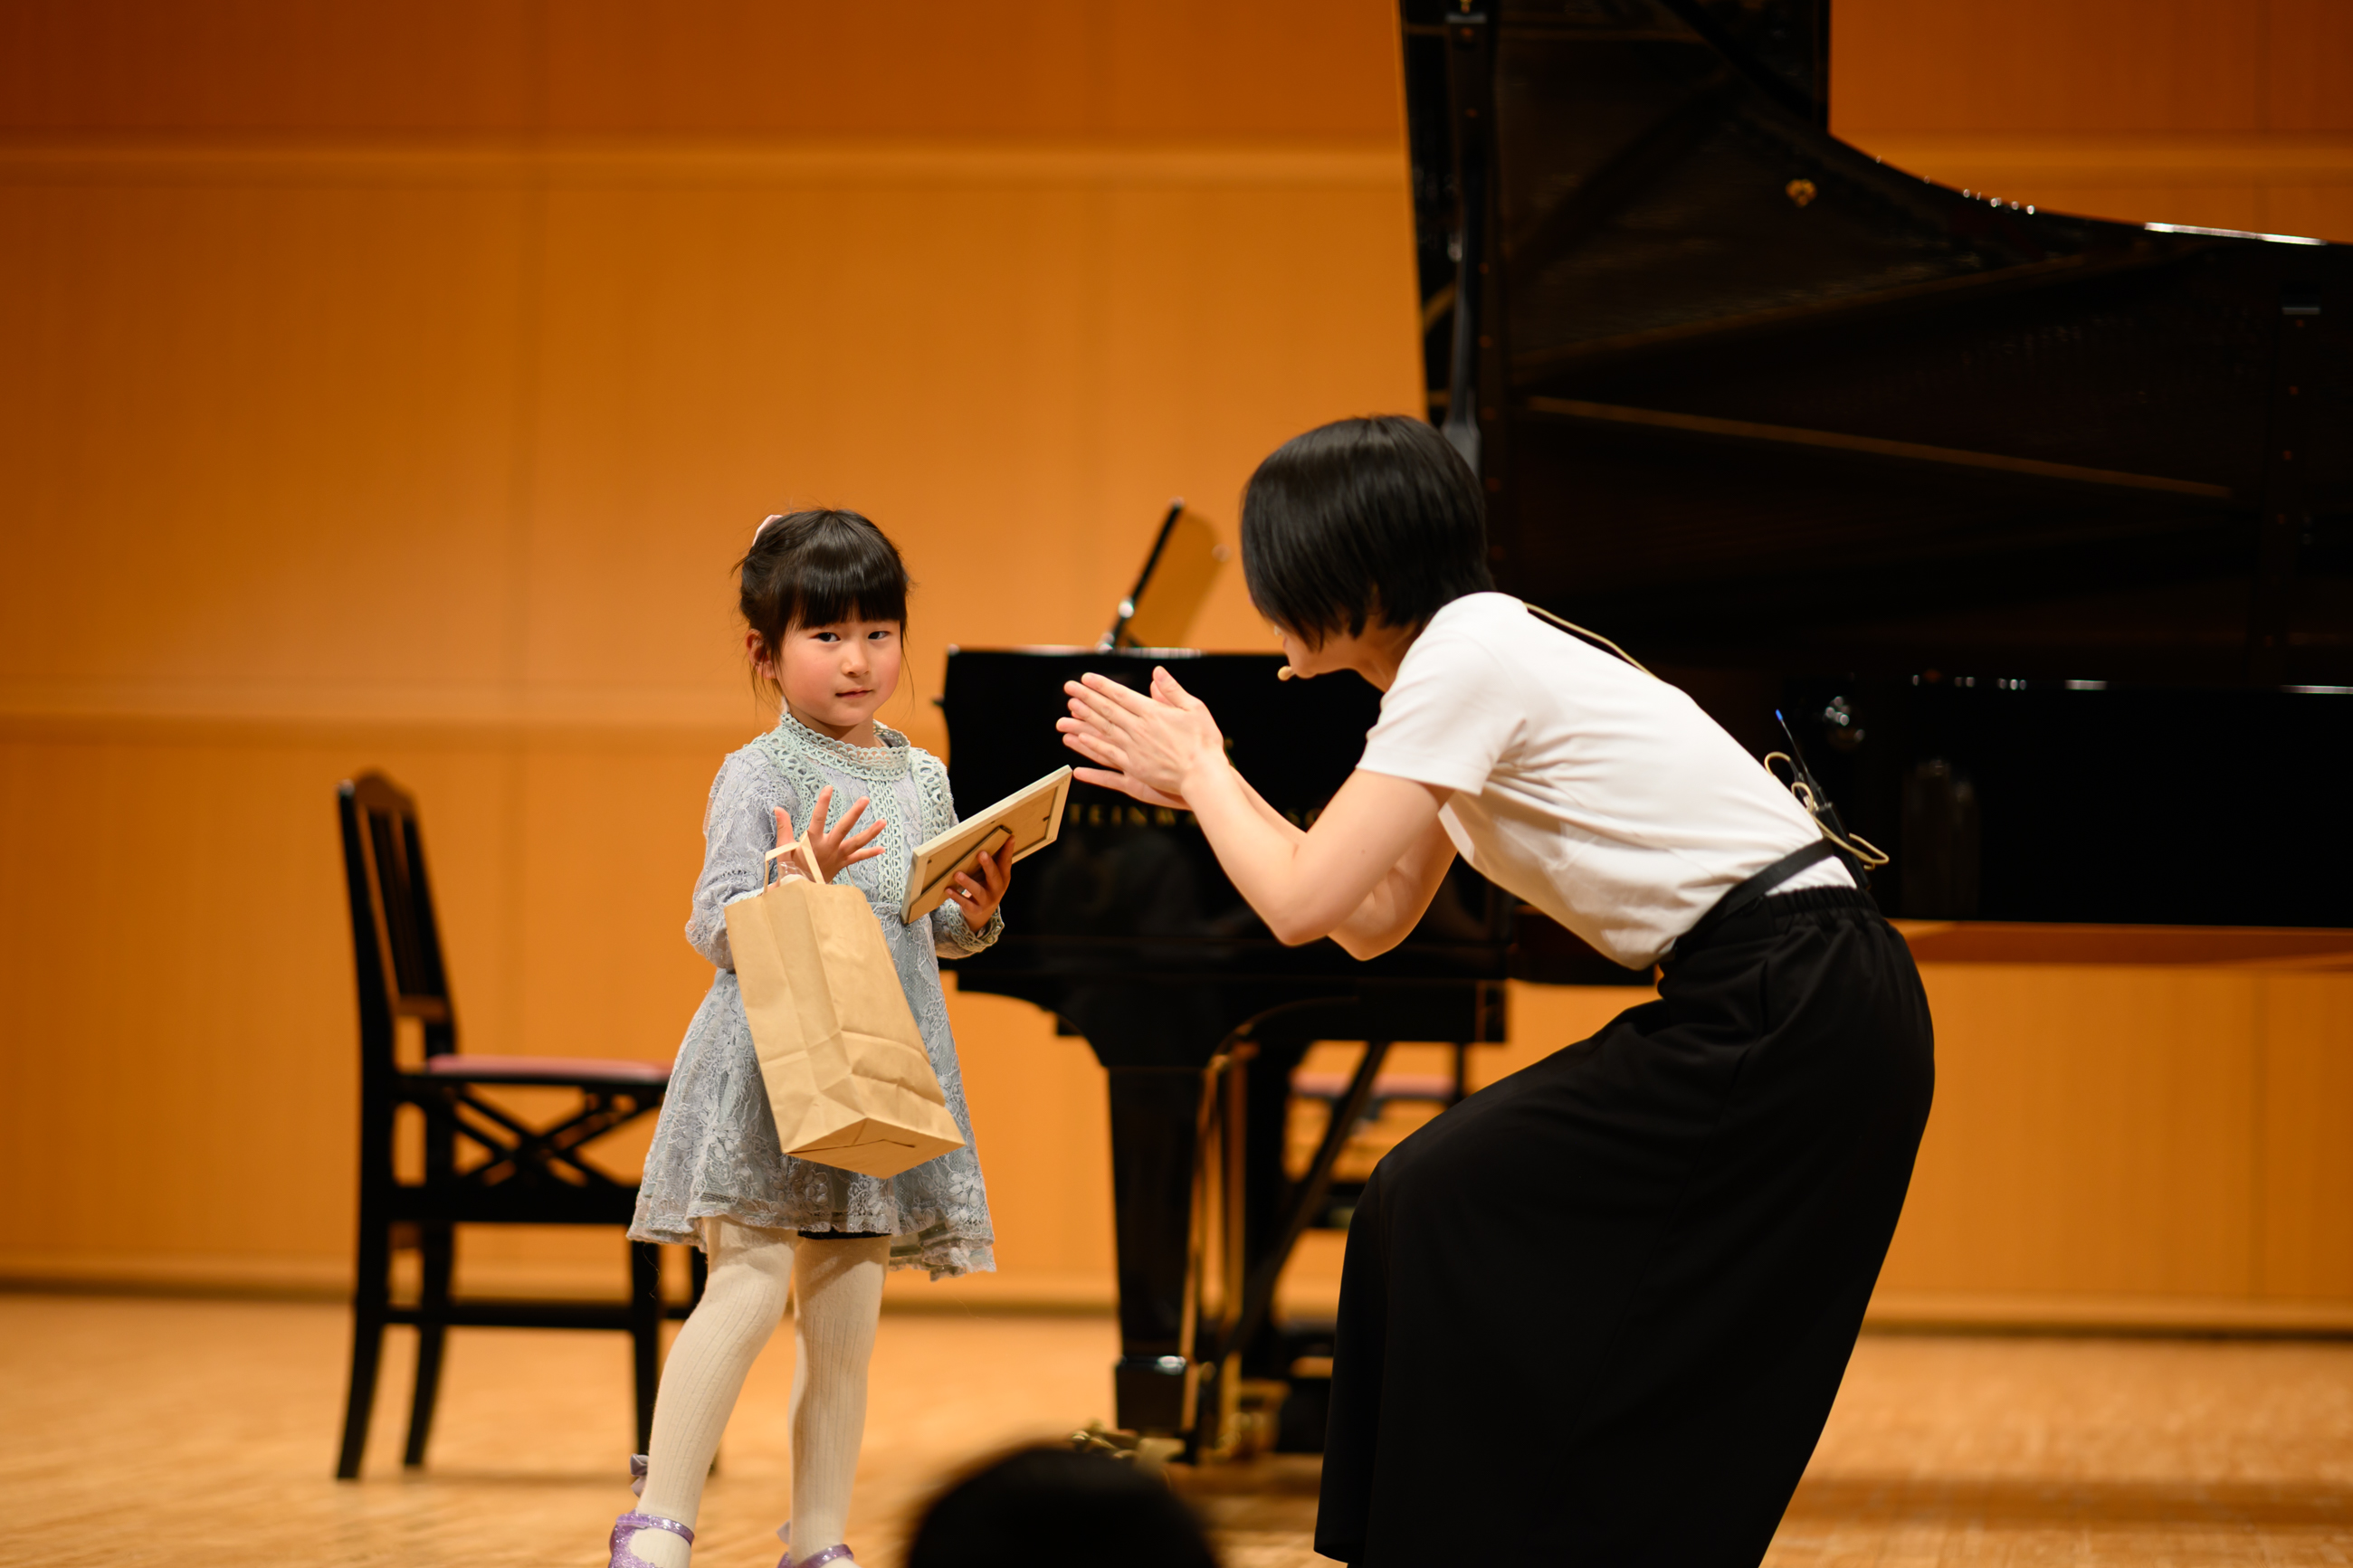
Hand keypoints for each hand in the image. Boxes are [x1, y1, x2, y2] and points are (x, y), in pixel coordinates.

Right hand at [773, 788, 885, 884]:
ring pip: (857, 843)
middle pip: (844, 828)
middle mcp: (828, 848)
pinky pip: (858, 858)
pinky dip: (870, 853)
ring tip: (883, 821)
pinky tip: (882, 848)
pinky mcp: (842, 864)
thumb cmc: (790, 867)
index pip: (818, 819)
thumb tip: (778, 808)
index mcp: (812, 842)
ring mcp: (837, 856)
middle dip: (855, 813)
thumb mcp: (784, 847)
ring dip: (870, 832)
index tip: (829, 788)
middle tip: (865, 800)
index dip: (823, 803)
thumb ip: (784, 827)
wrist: (800, 890)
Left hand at [946, 836, 1013, 927]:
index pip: (1006, 863)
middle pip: (994, 876)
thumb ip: (994, 862)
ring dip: (967, 882)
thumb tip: (997, 839)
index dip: (1008, 851)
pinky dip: (956, 896)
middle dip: (988, 865)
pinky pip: (965, 903)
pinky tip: (948, 889)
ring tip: (957, 874)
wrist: (981, 915)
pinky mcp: (975, 909)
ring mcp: (987, 901)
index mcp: (1003, 879)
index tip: (1009, 838)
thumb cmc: (986, 887)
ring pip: (978, 891)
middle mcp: (997, 889)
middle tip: (981, 853)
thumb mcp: (993, 876)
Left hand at [1056, 666, 1222, 807]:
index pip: (1121, 695)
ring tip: (1067, 713)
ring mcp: (1133, 750)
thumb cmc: (1204, 742)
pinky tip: (1079, 746)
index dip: (1102, 686)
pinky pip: (1108, 757)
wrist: (1204, 776)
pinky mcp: (1134, 769)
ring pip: (1103, 731)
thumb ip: (1172, 691)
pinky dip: (1093, 750)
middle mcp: (1138, 729)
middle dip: (1086, 698)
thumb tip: (1157, 673)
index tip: (1087, 678)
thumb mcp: (1194, 708)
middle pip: (1107, 711)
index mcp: (1152, 713)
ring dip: (1083, 721)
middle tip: (1070, 688)